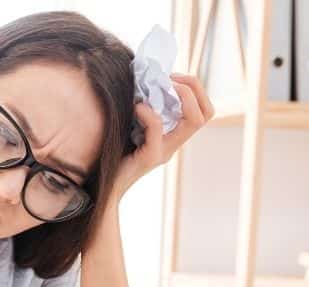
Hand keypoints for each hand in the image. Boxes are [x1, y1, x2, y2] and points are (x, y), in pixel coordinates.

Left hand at [112, 72, 214, 198]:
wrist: (102, 187)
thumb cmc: (111, 154)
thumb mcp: (129, 128)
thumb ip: (139, 110)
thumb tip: (139, 79)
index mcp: (172, 136)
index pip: (204, 111)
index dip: (195, 88)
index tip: (172, 76)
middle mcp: (173, 144)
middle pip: (206, 114)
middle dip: (194, 88)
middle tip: (170, 78)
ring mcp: (164, 151)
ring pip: (193, 122)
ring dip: (182, 97)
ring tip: (159, 86)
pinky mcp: (150, 157)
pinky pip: (158, 130)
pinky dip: (149, 113)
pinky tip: (136, 107)